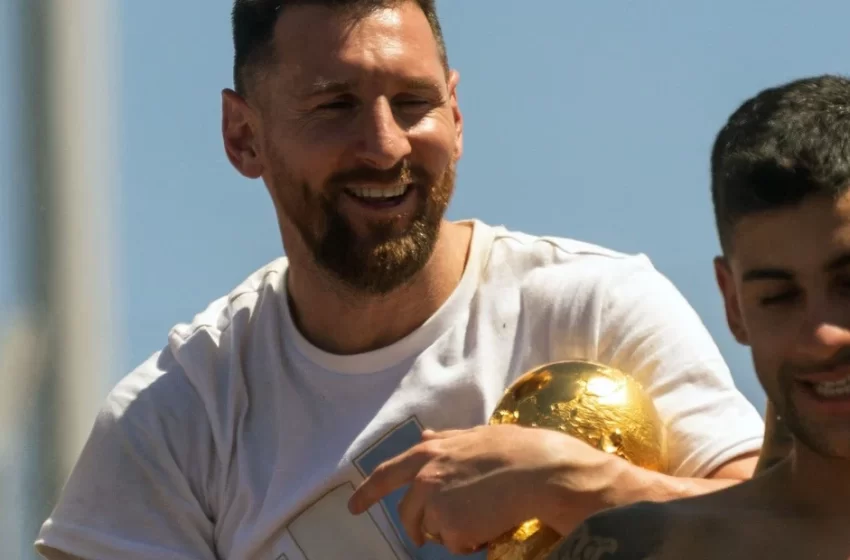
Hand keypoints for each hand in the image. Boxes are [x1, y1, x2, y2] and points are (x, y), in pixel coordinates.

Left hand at [347, 424, 623, 553]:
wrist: (541, 470)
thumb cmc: (517, 450)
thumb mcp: (475, 436)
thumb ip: (446, 440)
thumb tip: (424, 436)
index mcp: (429, 451)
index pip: (387, 474)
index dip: (368, 492)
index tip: (354, 507)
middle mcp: (424, 476)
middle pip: (408, 514)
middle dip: (421, 528)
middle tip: (437, 535)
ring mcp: (434, 502)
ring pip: (435, 531)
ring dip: (454, 531)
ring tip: (485, 516)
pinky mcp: (449, 525)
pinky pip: (456, 544)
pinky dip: (472, 542)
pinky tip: (492, 525)